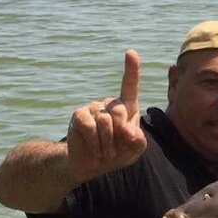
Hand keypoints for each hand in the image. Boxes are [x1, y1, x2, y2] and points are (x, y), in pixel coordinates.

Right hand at [66, 50, 146, 183]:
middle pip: (120, 110)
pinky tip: (95, 153)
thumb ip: (138, 140)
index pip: (130, 86)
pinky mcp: (79, 115)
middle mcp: (109, 104)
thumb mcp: (135, 150)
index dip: (131, 69)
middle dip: (120, 133)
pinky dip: (95, 144)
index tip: (131, 52)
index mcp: (126, 108)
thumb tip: (130, 131)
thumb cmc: (116, 154)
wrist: (91, 165)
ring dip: (108, 143)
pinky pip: (90, 126)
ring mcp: (93, 108)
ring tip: (106, 154)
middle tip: (116, 150)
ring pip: (105, 121)